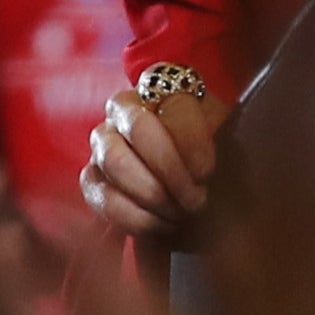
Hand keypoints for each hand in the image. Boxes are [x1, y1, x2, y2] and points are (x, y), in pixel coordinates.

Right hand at [81, 80, 222, 239]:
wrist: (185, 172)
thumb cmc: (207, 149)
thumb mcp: (222, 135)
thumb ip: (217, 140)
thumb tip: (204, 171)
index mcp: (162, 89)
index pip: (176, 108)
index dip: (194, 144)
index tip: (208, 174)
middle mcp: (124, 110)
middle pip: (140, 130)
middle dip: (172, 172)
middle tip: (196, 200)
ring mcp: (103, 142)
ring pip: (115, 162)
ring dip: (153, 195)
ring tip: (180, 214)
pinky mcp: (92, 178)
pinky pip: (103, 196)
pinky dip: (135, 218)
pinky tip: (162, 225)